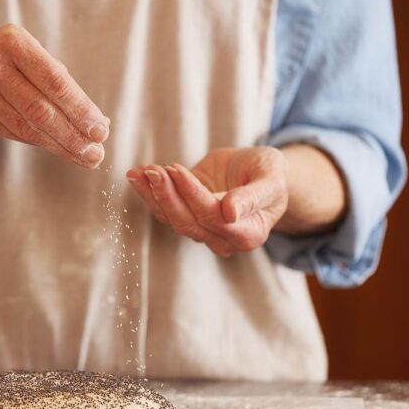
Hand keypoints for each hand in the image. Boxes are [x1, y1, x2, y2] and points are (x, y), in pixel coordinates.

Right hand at [0, 24, 109, 167]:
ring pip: (28, 128)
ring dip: (61, 146)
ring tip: (85, 156)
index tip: (101, 130)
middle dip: (73, 134)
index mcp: (13, 42)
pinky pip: (15, 135)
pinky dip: (42, 143)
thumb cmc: (9, 63)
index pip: (54, 81)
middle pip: (40, 109)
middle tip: (96, 152)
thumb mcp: (32, 57)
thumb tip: (99, 122)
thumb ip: (64, 86)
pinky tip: (60, 148)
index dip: (80, 109)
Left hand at [126, 147, 288, 256]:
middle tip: (153, 170)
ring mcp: (203, 230)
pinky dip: (148, 193)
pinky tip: (137, 175)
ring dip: (152, 194)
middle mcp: (223, 239)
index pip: (213, 217)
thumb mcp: (271, 180)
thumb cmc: (271, 175)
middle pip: (188, 222)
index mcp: (248, 234)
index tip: (175, 170)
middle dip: (167, 195)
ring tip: (140, 172)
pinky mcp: (187, 215)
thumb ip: (253, 197)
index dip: (192, 194)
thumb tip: (230, 213)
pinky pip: (164, 209)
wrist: (259, 172)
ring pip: (171, 218)